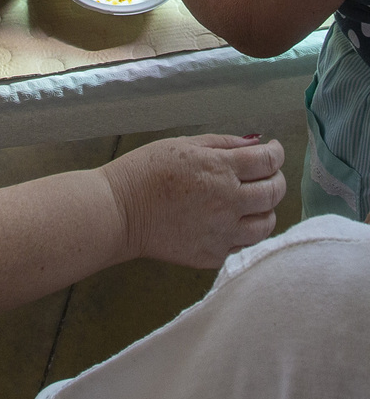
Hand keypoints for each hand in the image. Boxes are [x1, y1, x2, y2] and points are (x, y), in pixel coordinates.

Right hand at [102, 134, 284, 268]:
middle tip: (268, 174)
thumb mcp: (183, 144)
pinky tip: (230, 220)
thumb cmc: (145, 171)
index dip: (276, 153)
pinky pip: (243, 244)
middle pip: (274, 192)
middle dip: (277, 179)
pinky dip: (244, 231)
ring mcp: (222, 232)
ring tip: (253, 201)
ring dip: (266, 209)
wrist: (120, 211)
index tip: (273, 150)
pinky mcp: (213, 255)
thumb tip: (255, 143)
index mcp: (219, 169)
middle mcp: (227, 202)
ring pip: (267, 224)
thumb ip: (222, 143)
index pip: (267, 161)